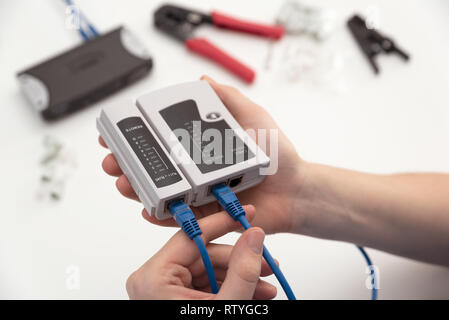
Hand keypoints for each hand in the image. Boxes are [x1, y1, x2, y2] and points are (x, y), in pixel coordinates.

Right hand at [100, 76, 303, 233]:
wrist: (296, 189)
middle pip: (154, 168)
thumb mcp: (253, 117)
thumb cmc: (278, 156)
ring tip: (124, 181)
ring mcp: (198, 194)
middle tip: (113, 160)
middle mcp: (195, 171)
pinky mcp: (206, 217)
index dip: (139, 137)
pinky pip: (179, 219)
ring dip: (137, 189)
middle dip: (128, 164)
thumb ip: (228, 99)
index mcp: (202, 149)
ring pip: (161, 193)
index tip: (118, 131)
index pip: (162, 142)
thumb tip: (202, 79)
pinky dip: (161, 215)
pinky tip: (147, 208)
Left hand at [125, 208, 276, 299]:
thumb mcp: (226, 307)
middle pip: (204, 255)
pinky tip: (251, 293)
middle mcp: (153, 281)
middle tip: (266, 262)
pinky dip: (228, 287)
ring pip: (207, 270)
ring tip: (265, 286)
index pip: (192, 236)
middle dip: (239, 260)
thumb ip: (242, 270)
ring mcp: (162, 291)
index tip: (244, 215)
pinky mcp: (172, 299)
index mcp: (153, 279)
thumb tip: (254, 237)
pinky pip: (204, 284)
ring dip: (238, 276)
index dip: (223, 223)